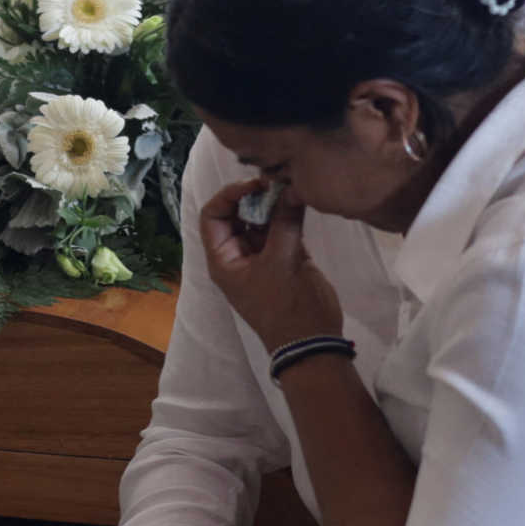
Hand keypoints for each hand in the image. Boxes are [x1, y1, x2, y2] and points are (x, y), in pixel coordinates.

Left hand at [196, 179, 341, 351]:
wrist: (311, 343)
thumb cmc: (288, 306)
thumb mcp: (283, 261)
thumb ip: (285, 221)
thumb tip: (291, 187)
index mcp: (223, 260)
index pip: (212, 215)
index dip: (230, 195)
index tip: (256, 184)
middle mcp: (237, 255)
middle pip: (236, 214)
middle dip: (254, 196)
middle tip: (277, 182)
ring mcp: (261, 257)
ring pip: (260, 220)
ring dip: (273, 203)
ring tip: (290, 186)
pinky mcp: (283, 258)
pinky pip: (280, 229)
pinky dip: (288, 214)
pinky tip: (299, 199)